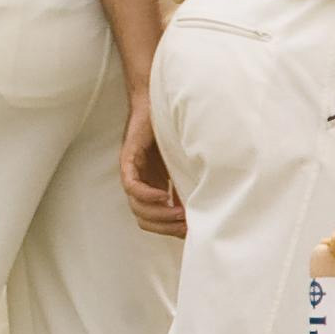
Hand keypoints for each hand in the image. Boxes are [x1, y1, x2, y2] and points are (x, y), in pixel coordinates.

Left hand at [118, 94, 185, 237]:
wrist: (159, 101)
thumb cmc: (174, 132)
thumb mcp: (184, 165)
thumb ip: (188, 185)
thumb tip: (205, 211)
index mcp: (152, 188)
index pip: (154, 221)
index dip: (170, 230)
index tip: (189, 232)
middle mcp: (140, 184)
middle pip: (144, 220)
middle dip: (165, 227)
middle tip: (185, 227)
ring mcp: (133, 173)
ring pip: (137, 207)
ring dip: (159, 215)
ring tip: (179, 214)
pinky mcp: (129, 160)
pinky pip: (131, 185)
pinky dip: (147, 195)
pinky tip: (163, 196)